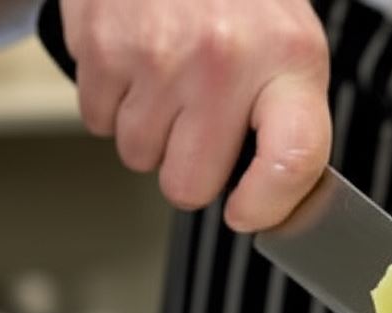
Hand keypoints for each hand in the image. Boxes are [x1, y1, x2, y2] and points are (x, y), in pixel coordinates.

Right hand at [60, 0, 330, 230]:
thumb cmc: (242, 0)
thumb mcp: (292, 49)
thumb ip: (289, 125)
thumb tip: (269, 202)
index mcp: (289, 62)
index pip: (292, 161)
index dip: (267, 205)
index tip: (247, 212)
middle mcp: (224, 60)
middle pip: (189, 185)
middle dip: (191, 171)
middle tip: (201, 129)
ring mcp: (158, 55)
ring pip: (138, 157)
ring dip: (150, 133)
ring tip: (171, 81)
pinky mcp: (102, 47)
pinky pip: (98, 123)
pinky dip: (115, 104)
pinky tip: (139, 64)